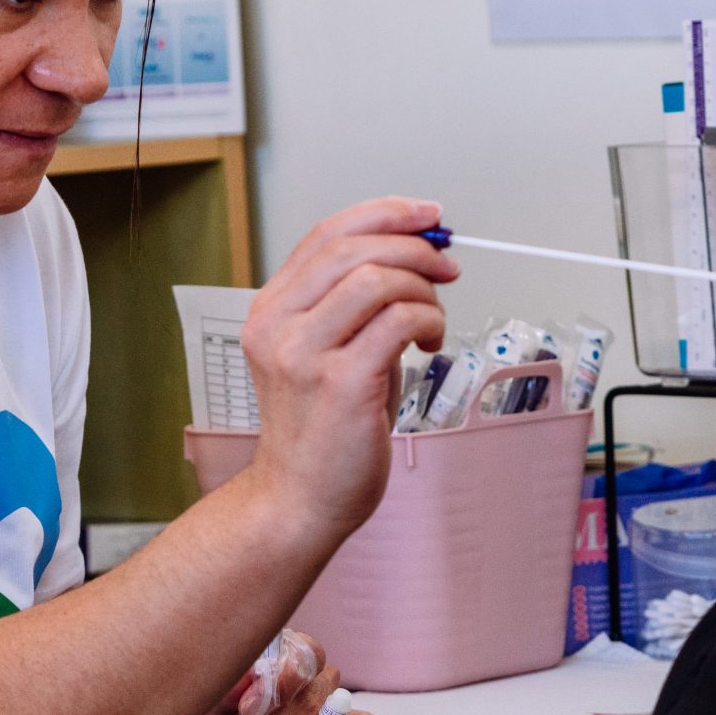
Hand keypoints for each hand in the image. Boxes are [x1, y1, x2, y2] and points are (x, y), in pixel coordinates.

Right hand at [237, 197, 455, 541]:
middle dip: (414, 247)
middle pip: (354, 249)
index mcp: (269, 311)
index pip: (326, 235)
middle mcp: (278, 326)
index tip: (426, 215)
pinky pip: (399, 322)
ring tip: (433, 318)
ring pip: (378, 279)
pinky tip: (429, 343)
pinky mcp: (340, 383)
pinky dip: (428, 321)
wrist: (299, 500)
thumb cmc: (320, 431)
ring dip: (423, 290)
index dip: (384, 214)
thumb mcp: (324, 352)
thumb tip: (416, 256)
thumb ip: (353, 305)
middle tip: (446, 266)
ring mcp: (304, 354)